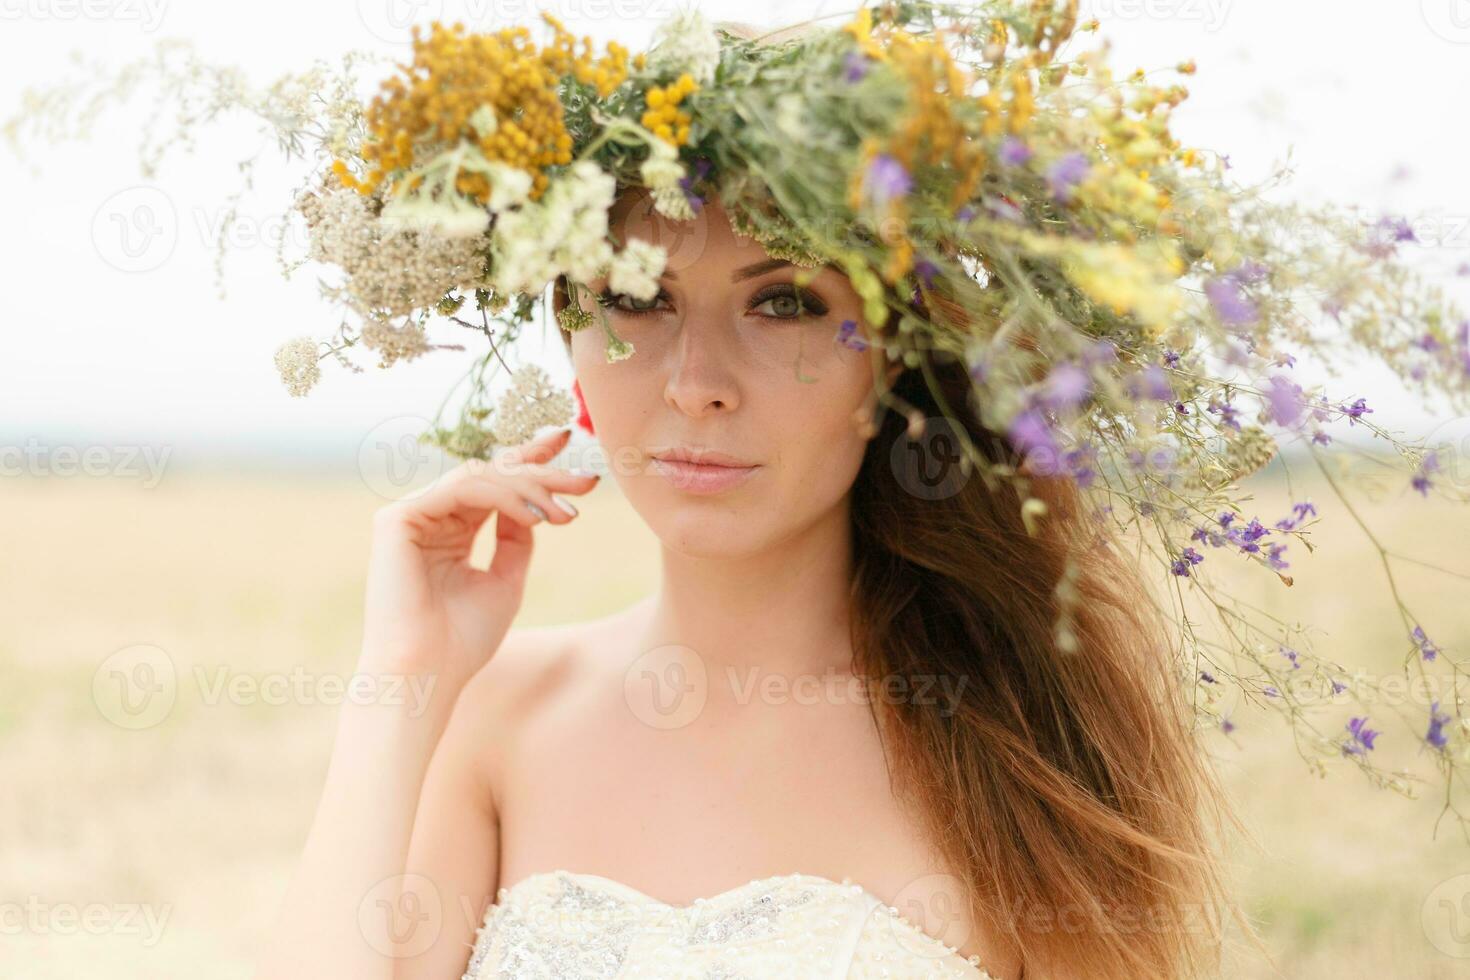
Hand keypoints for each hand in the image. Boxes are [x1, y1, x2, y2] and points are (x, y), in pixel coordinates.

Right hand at [357, 427, 596, 696]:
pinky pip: (462, 488)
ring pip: (481, 476)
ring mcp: (411, 515)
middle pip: (491, 473)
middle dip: (542, 470)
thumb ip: (516, 539)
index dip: (530, 459)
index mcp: (450, 530)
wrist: (426, 675)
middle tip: (586, 478)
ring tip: (566, 512)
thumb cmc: (463, 640)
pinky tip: (535, 516)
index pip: (493, 483)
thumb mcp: (506, 581)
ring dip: (531, 487)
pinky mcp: (398, 518)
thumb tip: (536, 505)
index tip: (569, 442)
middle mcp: (429, 516)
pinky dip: (504, 496)